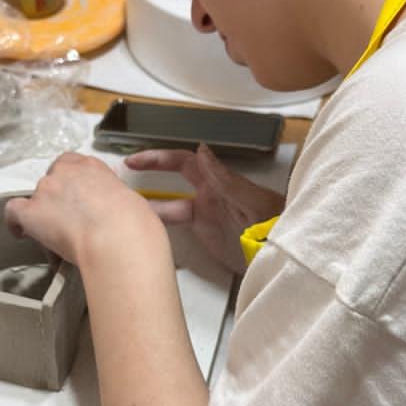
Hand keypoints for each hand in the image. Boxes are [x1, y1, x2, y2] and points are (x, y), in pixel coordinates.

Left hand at [5, 152, 165, 267]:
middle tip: (68, 220)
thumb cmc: (133, 223)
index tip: (76, 197)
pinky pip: (14, 212)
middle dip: (57, 198)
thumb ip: (113, 199)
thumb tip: (110, 211)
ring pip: (36, 199)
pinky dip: (15, 223)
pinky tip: (20, 233)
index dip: (70, 182)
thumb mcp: (130, 200)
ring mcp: (45, 190)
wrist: (117, 238)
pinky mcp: (31, 212)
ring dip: (43, 213)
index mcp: (92, 166)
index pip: (71, 164)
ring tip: (54, 235)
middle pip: (52, 182)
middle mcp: (65, 172)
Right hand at [124, 145, 285, 273]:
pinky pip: (178, 230)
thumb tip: (202, 151)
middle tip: (118, 177)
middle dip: (148, 174)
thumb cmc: (278, 223)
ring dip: (149, 207)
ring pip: (170, 208)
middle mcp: (209, 196)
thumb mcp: (254, 201)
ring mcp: (206, 218)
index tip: (135, 161)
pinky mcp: (206, 239)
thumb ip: (227, 179)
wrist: (287, 255)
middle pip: (172, 180)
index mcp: (218, 182)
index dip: (159, 158)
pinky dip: (160, 228)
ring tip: (123, 210)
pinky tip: (144, 233)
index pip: (184, 162)